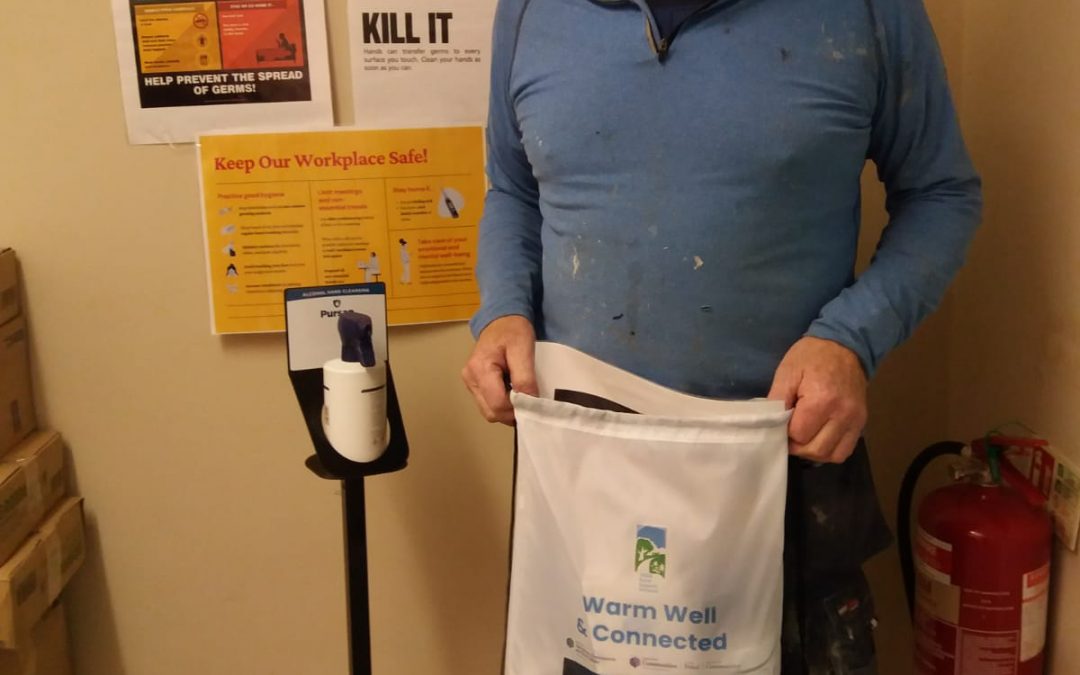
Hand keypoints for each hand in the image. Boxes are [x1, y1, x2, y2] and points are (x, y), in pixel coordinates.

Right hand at [461, 315, 538, 424]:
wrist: (501, 320)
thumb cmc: (512, 330)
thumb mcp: (523, 349)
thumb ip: (525, 378)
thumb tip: (529, 404)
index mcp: (480, 369)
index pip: (498, 404)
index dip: (517, 409)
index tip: (535, 404)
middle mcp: (470, 379)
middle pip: (492, 412)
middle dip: (512, 412)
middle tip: (530, 401)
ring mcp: (470, 383)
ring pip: (489, 412)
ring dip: (508, 409)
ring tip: (522, 395)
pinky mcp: (474, 384)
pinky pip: (489, 404)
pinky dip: (503, 404)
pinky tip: (513, 391)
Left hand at [767, 336, 867, 463]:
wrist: (845, 345)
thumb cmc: (811, 356)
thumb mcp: (787, 372)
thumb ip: (777, 400)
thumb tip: (771, 425)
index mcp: (821, 399)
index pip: (798, 435)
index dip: (785, 432)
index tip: (782, 422)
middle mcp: (842, 414)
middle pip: (815, 450)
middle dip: (798, 446)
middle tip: (790, 432)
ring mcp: (855, 420)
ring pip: (831, 455)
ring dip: (813, 452)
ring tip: (805, 436)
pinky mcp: (862, 422)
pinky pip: (845, 450)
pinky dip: (830, 450)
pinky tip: (820, 438)